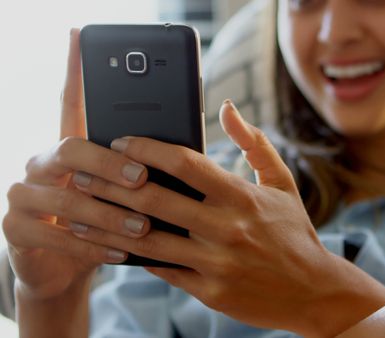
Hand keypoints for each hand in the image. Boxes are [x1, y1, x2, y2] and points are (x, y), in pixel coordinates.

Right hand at [2, 29, 150, 301]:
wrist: (70, 268)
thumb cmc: (111, 220)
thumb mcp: (130, 193)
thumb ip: (149, 166)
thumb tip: (188, 142)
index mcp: (72, 146)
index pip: (70, 100)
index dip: (73, 69)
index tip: (78, 36)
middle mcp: (42, 162)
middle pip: (70, 148)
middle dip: (109, 164)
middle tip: (143, 179)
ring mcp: (23, 194)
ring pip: (62, 197)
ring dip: (107, 214)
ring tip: (142, 226)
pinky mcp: (16, 229)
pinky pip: (53, 236)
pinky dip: (91, 247)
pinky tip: (121, 253)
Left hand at [68, 101, 384, 336]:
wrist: (315, 291)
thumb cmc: (295, 233)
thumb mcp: (282, 184)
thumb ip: (254, 143)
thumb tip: (228, 108)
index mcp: (243, 197)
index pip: (185, 163)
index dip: (147, 148)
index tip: (122, 141)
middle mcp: (228, 228)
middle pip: (156, 199)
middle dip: (113, 183)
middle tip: (86, 172)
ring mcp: (217, 263)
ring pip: (149, 240)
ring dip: (110, 225)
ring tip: (84, 213)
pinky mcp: (211, 292)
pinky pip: (163, 270)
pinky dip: (135, 257)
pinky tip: (113, 246)